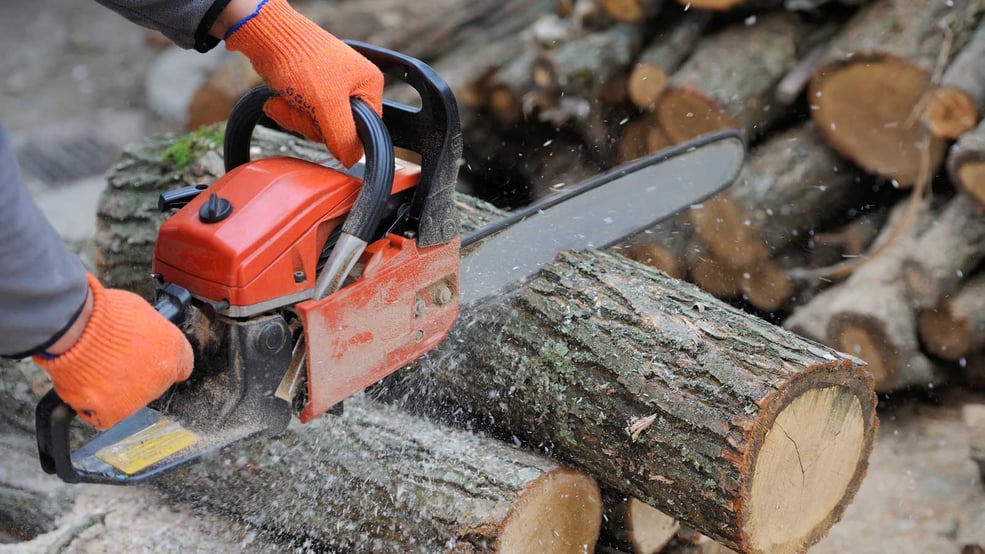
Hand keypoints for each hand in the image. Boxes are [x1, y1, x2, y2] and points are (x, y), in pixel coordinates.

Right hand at [34, 274, 192, 429]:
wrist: (77, 330)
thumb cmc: (104, 314)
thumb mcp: (140, 312)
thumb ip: (149, 331)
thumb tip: (143, 336)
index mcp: (174, 350)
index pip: (182, 366)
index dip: (162, 362)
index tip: (151, 360)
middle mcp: (162, 377)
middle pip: (153, 383)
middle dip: (136, 375)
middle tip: (114, 361)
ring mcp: (139, 397)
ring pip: (129, 400)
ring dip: (114, 389)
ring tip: (94, 369)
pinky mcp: (113, 412)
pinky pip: (106, 415)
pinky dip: (94, 406)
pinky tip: (87, 388)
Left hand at [225, 0, 383, 167]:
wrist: (267, 36)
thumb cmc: (301, 59)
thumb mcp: (328, 105)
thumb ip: (344, 137)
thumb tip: (352, 160)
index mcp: (368, 86)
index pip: (365, 129)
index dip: (343, 135)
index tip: (325, 124)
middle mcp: (352, 87)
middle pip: (337, 131)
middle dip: (312, 123)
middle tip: (303, 106)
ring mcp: (329, 89)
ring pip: (315, 126)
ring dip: (296, 117)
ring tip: (288, 98)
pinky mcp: (307, 90)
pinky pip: (301, 116)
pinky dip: (287, 110)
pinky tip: (280, 98)